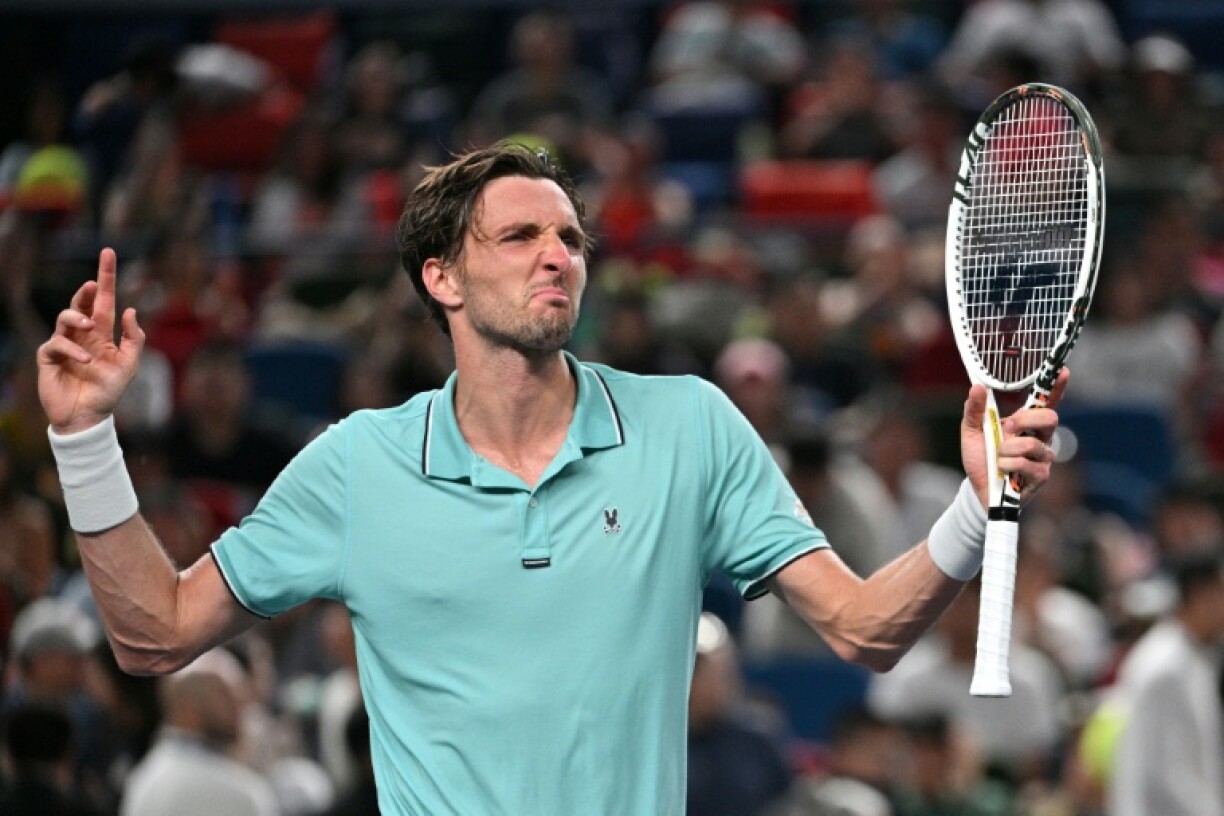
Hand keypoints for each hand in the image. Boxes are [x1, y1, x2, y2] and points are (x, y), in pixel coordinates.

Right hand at [37, 248, 144, 433]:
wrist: (89, 416)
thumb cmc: (109, 390)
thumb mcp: (129, 364)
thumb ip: (134, 338)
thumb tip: (131, 310)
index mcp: (102, 332)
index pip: (104, 299)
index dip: (105, 277)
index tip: (108, 252)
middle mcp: (82, 333)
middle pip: (80, 302)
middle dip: (84, 290)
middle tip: (91, 284)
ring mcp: (65, 343)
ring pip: (65, 316)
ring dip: (77, 317)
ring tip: (89, 326)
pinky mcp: (49, 357)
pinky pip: (57, 343)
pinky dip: (72, 348)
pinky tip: (85, 359)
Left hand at [960, 369, 1068, 507]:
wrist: (977, 490)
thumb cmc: (981, 459)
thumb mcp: (972, 432)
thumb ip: (974, 410)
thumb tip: (976, 387)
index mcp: (1026, 424)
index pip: (1045, 403)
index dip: (1055, 387)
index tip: (1062, 371)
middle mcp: (1040, 438)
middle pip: (1049, 418)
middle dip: (1025, 420)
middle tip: (1007, 428)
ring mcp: (1043, 458)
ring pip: (1032, 444)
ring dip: (1007, 450)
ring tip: (998, 458)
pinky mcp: (1041, 476)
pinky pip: (1027, 464)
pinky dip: (1008, 466)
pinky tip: (1003, 471)